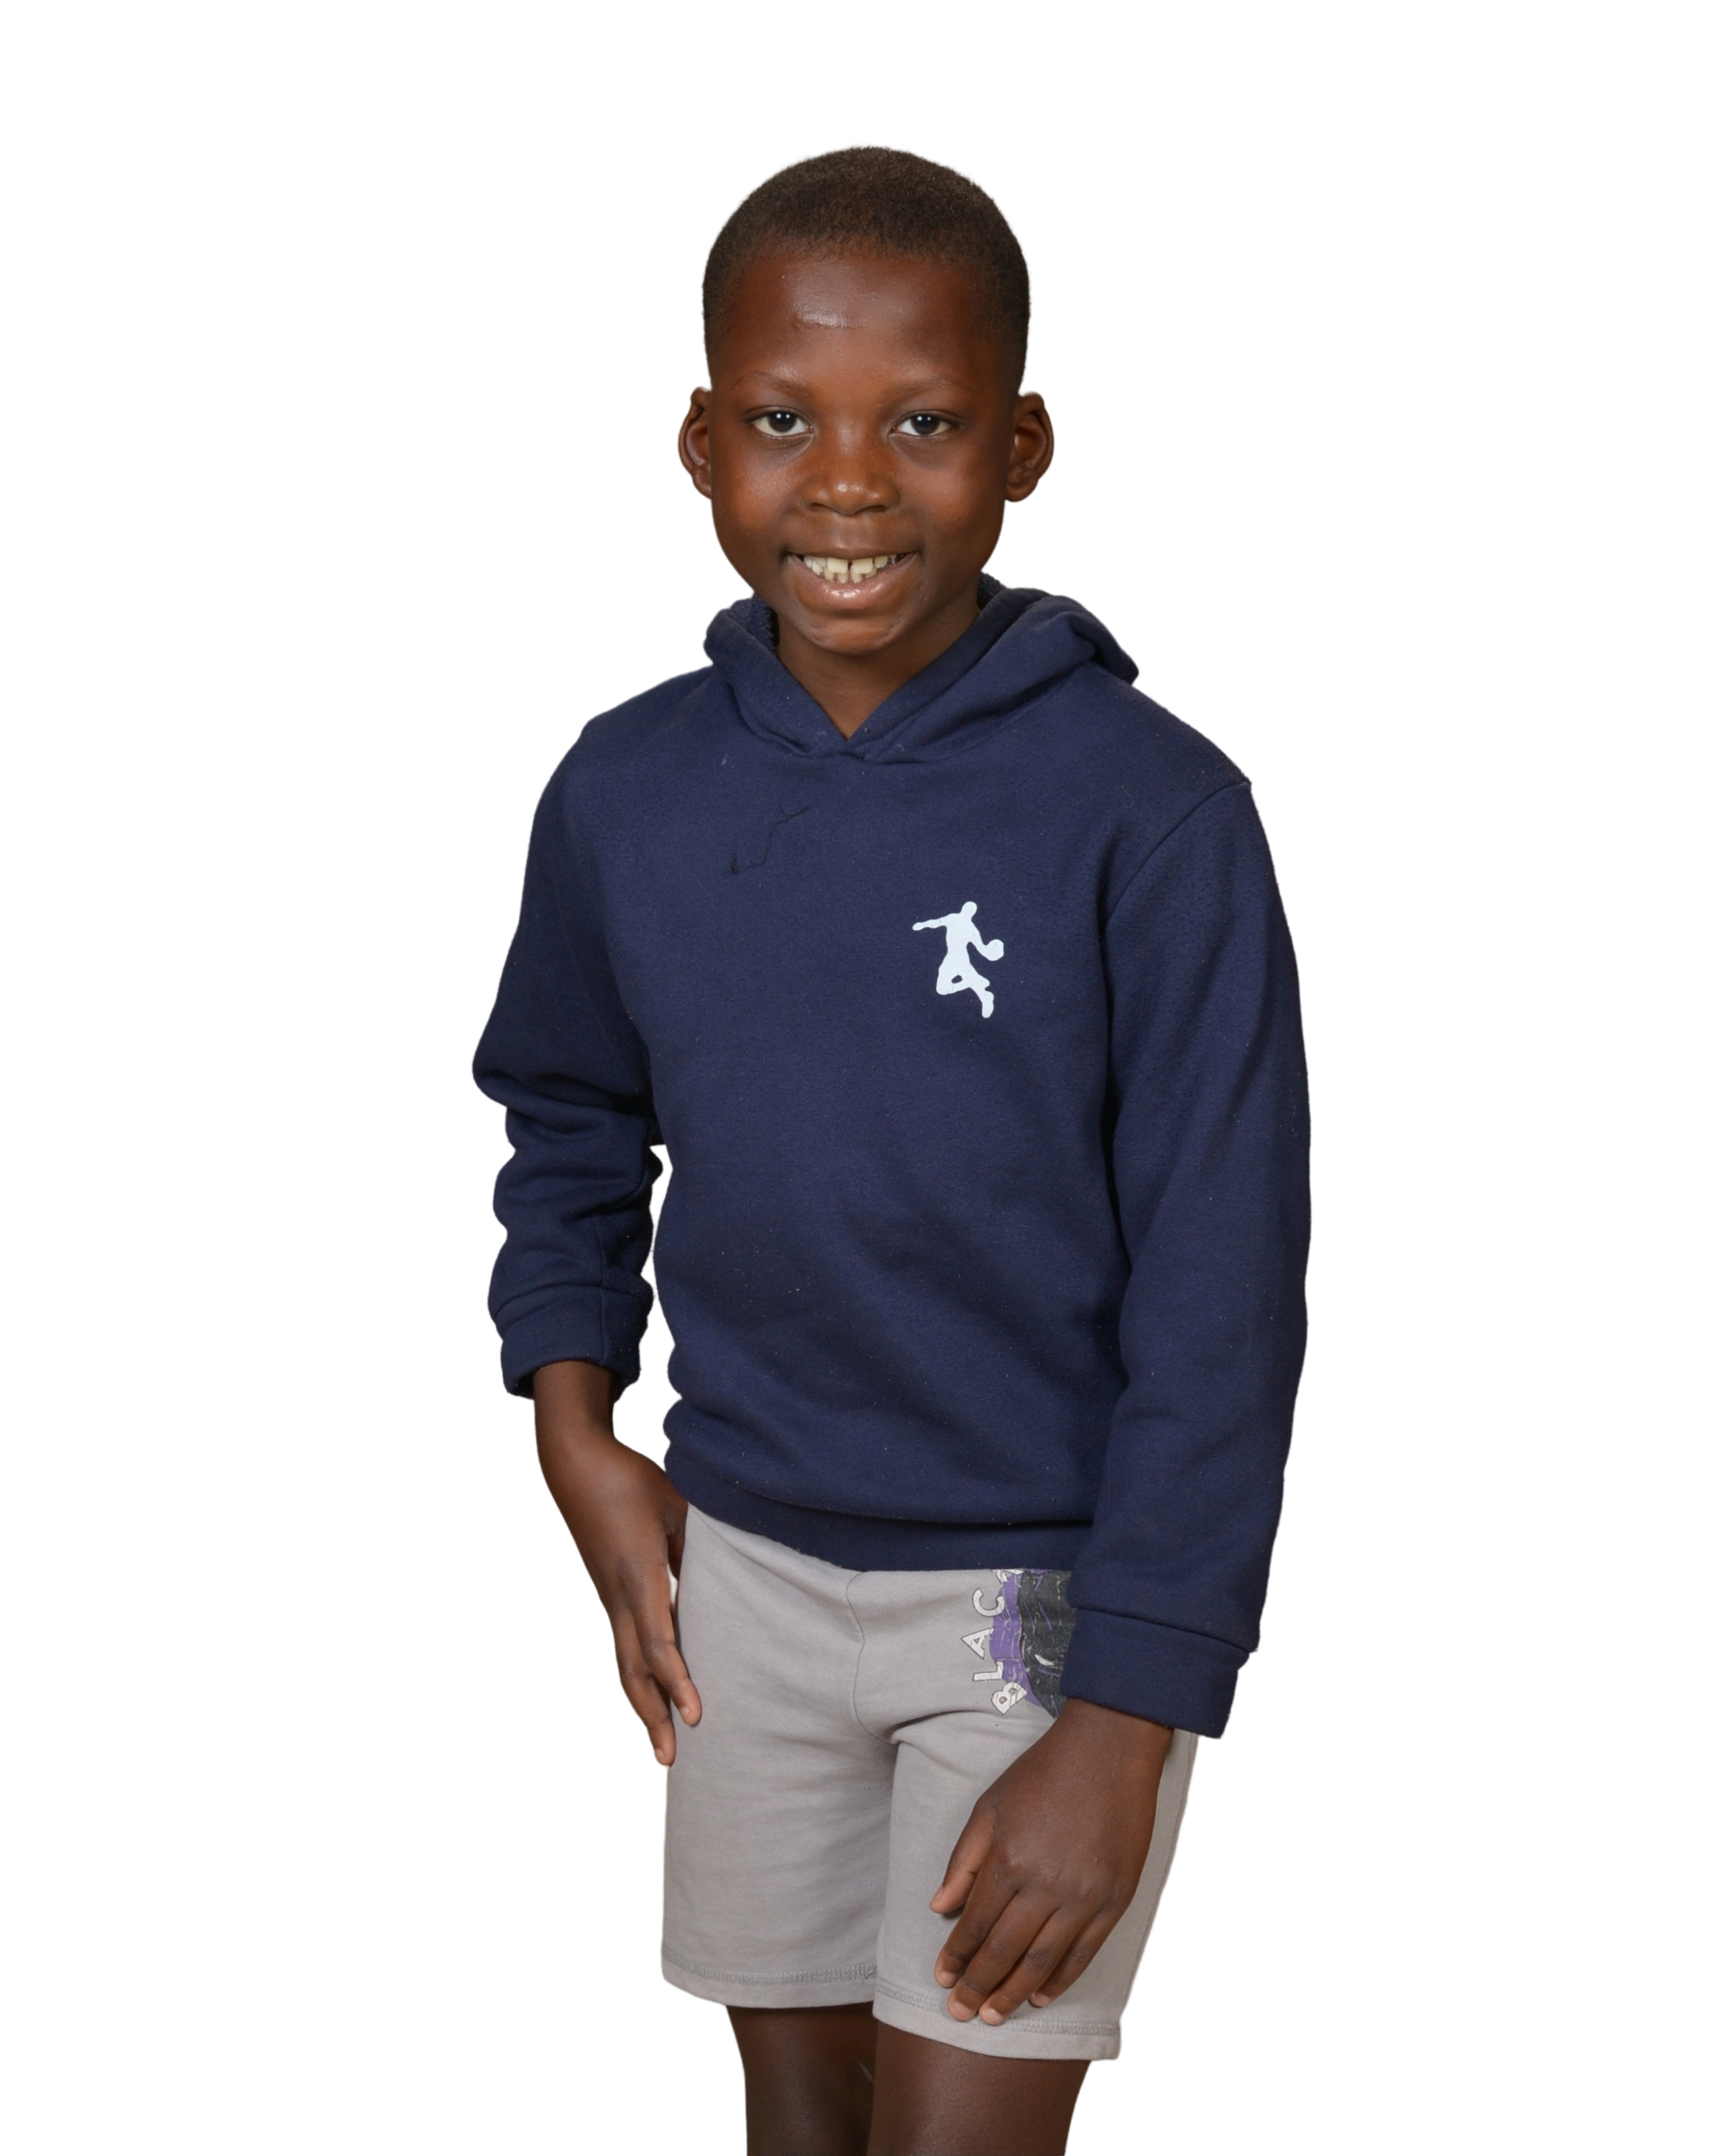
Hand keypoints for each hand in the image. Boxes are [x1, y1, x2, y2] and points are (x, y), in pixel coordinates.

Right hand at [529, 1358, 700, 1767]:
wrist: (574, 1464)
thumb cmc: (628, 1478)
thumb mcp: (676, 1504)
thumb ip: (702, 1543)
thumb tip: (734, 1575)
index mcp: (639, 1576)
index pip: (659, 1641)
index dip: (677, 1681)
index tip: (696, 1714)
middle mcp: (619, 1596)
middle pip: (633, 1670)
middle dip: (652, 1717)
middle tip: (671, 1761)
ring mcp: (608, 1598)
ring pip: (623, 1665)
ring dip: (641, 1708)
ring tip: (659, 1750)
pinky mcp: (607, 1594)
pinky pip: (621, 1647)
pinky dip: (636, 1680)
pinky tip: (648, 1700)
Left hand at [930, 1697, 1171, 2023]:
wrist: (1108, 1750)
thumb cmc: (1042, 1773)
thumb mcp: (990, 1805)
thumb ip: (964, 1860)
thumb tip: (939, 1907)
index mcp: (1009, 1859)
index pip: (974, 1923)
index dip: (955, 1956)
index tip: (941, 1979)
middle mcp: (1045, 1884)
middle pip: (1005, 1950)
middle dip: (978, 1985)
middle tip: (959, 2013)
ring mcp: (1084, 1896)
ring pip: (1043, 1961)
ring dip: (1014, 1993)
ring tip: (994, 2016)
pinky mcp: (1115, 1900)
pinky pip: (1084, 1953)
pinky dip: (1060, 1980)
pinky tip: (1040, 1996)